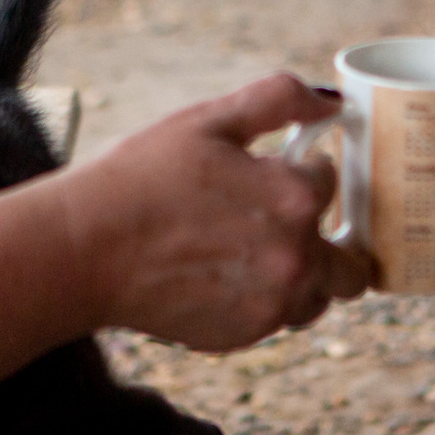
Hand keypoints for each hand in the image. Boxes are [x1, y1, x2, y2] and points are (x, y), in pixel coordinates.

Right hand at [58, 74, 373, 351]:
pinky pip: (275, 318)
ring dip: (301, 275)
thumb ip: (277, 99)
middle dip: (328, 238)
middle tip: (281, 223)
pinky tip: (213, 275)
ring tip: (246, 252)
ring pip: (319, 296)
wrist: (82, 250)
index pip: (329, 180)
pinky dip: (259, 299)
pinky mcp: (244, 335)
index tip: (265, 170)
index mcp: (296, 198)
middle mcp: (297, 258)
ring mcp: (272, 304)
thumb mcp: (208, 120)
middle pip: (352, 261)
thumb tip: (326, 101)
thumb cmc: (140, 177)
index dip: (299, 168)